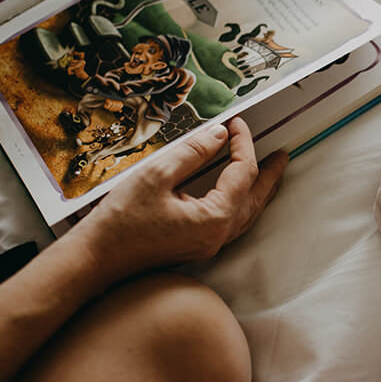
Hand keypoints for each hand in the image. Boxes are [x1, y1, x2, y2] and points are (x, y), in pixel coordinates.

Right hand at [77, 117, 287, 281]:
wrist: (97, 258)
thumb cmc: (122, 220)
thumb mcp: (157, 174)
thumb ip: (193, 151)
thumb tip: (219, 135)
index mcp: (214, 217)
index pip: (243, 173)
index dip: (243, 144)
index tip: (236, 123)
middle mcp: (218, 235)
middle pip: (256, 199)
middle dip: (270, 174)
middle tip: (283, 155)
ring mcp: (209, 244)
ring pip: (247, 215)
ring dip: (260, 191)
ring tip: (270, 173)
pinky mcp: (197, 246)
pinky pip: (233, 223)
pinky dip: (243, 204)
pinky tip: (239, 195)